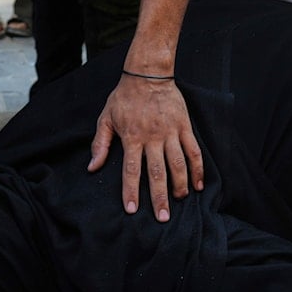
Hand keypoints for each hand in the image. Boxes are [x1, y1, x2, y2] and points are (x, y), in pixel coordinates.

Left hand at [88, 75, 203, 221]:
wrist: (148, 74)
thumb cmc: (123, 98)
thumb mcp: (105, 119)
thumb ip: (100, 144)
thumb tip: (92, 167)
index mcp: (131, 137)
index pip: (131, 170)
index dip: (131, 191)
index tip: (132, 210)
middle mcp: (152, 137)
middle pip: (157, 172)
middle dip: (160, 196)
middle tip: (163, 217)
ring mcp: (170, 132)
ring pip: (178, 164)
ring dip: (180, 185)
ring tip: (180, 201)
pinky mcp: (184, 126)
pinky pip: (193, 150)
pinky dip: (198, 168)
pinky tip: (199, 184)